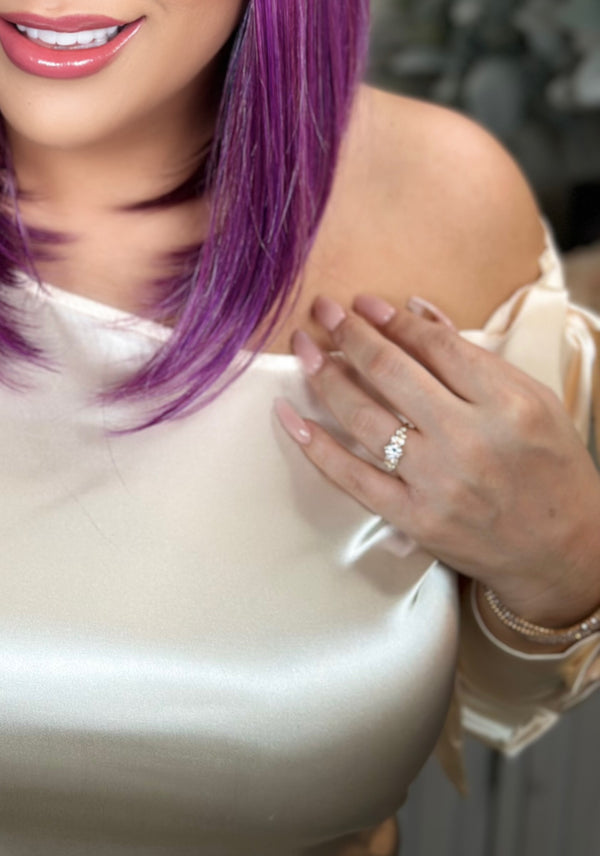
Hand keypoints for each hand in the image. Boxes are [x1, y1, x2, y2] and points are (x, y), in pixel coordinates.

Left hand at [273, 293, 599, 632]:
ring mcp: (438, 483)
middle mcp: (470, 441)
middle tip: (324, 311)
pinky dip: (316, 444)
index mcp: (507, 404)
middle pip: (390, 371)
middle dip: (349, 333)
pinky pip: (352, 476)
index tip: (364, 303)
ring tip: (305, 348)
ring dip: (325, 376)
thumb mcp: (532, 401)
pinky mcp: (414, 518)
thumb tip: (415, 310)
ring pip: (364, 417)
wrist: (565, 553)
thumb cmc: (551, 468)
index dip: (391, 320)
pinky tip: (290, 414)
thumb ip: (474, 355)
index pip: (434, 346)